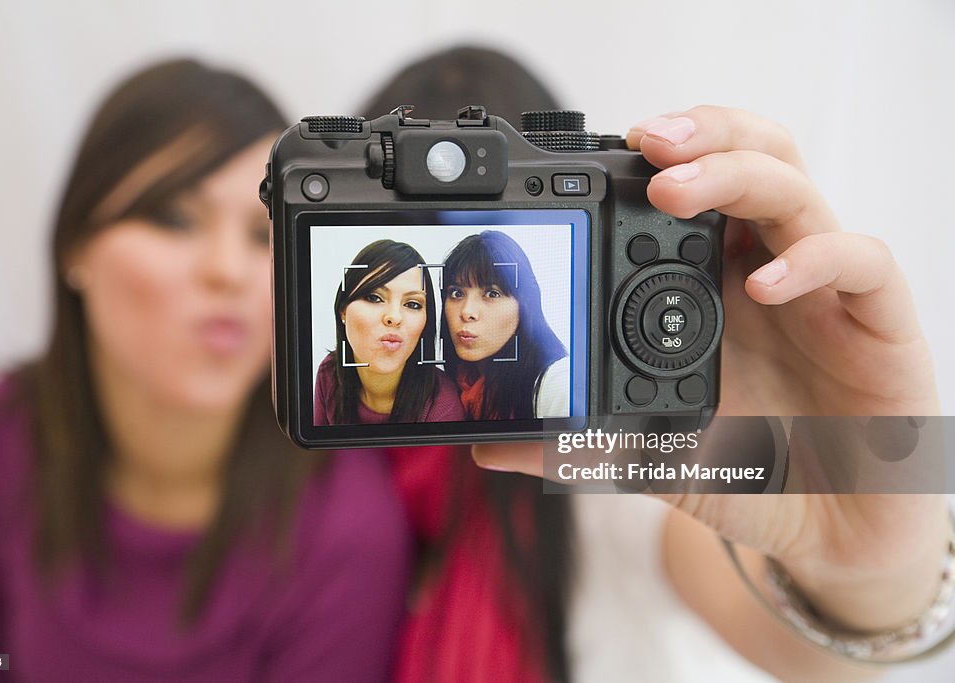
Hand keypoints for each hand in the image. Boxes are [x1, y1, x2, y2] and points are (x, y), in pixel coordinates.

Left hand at [474, 105, 946, 629]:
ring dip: (734, 172)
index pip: (688, 192)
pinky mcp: (877, 318)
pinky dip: (813, 261)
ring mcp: (821, 288)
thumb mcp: (652, 456)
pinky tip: (764, 286)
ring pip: (794, 187)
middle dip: (698, 135)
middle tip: (644, 143)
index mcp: (709, 286)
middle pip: (747, 157)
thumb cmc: (748, 472)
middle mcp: (765, 268)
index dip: (652, 165)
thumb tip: (490, 448)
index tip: (592, 162)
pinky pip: (860, 261)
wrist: (830, 530)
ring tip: (675, 188)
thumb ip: (582, 445)